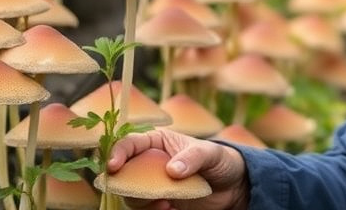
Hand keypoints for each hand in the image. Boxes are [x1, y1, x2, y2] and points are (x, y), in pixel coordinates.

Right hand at [107, 128, 249, 209]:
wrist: (232, 186)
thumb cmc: (220, 160)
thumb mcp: (211, 153)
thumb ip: (193, 157)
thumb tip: (172, 170)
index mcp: (156, 142)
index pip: (129, 143)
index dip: (117, 152)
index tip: (113, 166)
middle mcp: (149, 163)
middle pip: (123, 173)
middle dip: (125, 184)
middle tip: (143, 192)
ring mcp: (153, 185)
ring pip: (131, 195)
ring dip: (142, 201)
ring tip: (167, 202)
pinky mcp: (159, 202)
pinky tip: (171, 209)